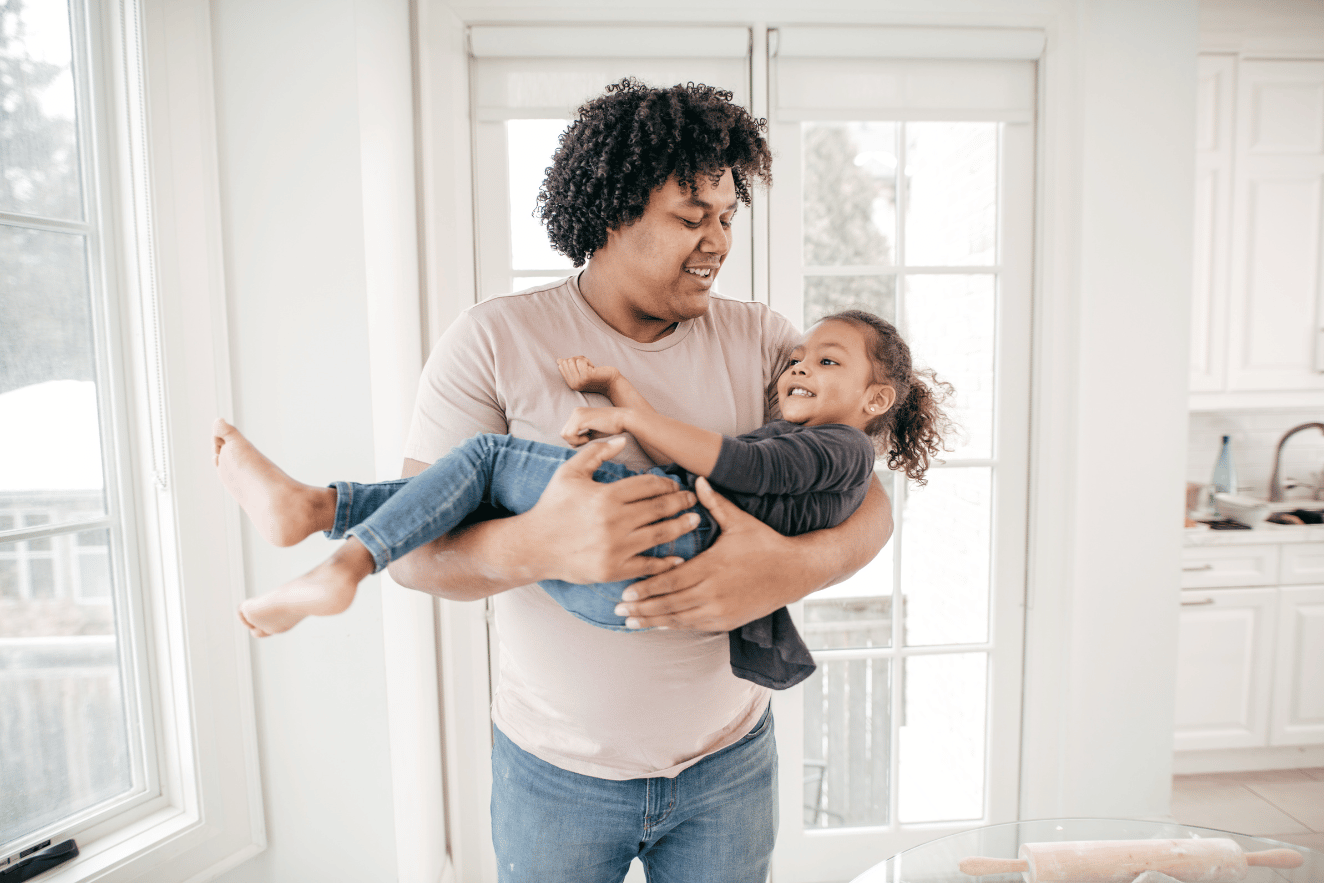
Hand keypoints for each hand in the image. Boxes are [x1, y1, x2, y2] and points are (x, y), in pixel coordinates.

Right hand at [516, 436, 696, 584]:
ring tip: (694, 521)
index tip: (675, 484)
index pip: (648, 486)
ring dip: (681, 527)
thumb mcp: (569, 472)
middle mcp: (614, 522)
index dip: (666, 483)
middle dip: (681, 503)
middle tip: (693, 500)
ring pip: (659, 535)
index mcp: (606, 496)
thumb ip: (596, 452)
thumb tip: (623, 439)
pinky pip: (647, 566)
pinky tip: (679, 557)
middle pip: (659, 509)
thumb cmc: (553, 506)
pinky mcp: (614, 570)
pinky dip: (666, 562)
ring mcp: (615, 548)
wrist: (534, 547)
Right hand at [557, 356, 619, 395]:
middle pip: (567, 362)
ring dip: (584, 361)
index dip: (572, 362)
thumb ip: (570, 365)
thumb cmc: (596, 375)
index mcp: (570, 384)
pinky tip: (594, 368)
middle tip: (588, 368)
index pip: (562, 366)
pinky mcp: (586, 376)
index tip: (583, 368)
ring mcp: (579, 381)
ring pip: (573, 360)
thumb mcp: (580, 371)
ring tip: (591, 368)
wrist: (610, 381)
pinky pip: (581, 361)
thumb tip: (559, 360)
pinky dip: (588, 361)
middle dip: (578, 360)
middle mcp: (573, 384)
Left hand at [560, 406, 628, 446]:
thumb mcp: (593, 433)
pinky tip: (589, 438)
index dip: (575, 440)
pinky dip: (578, 441)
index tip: (588, 439)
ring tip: (589, 438)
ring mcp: (577, 414)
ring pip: (564, 435)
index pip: (567, 431)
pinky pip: (570, 435)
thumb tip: (571, 444)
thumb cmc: (612, 427)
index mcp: (578, 413)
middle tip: (588, 440)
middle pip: (563, 433)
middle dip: (574, 441)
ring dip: (576, 441)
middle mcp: (576, 411)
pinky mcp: (580, 419)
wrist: (624, 420)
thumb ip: (582, 436)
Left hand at [614, 477, 809, 630]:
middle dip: (642, 607)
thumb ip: (715, 503)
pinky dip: (674, 625)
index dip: (647, 588)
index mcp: (712, 566)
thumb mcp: (740, 522)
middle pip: (670, 603)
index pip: (671, 580)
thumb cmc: (764, 544)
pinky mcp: (727, 621)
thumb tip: (698, 479)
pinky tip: (658, 624)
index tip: (626, 590)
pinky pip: (694, 625)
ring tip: (630, 621)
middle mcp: (713, 592)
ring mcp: (720, 610)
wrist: (793, 572)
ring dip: (653, 620)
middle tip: (618, 608)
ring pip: (679, 618)